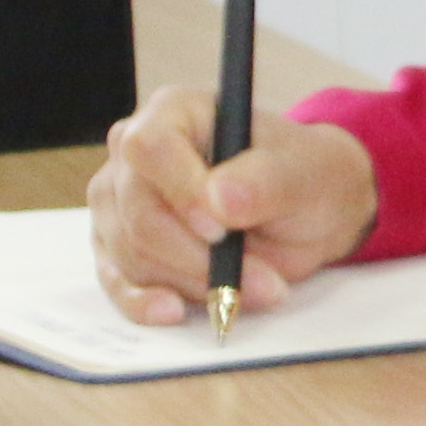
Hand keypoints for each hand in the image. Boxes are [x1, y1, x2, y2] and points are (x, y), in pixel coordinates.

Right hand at [92, 93, 380, 321]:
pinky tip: (171, 311)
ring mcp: (120, 203)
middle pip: (138, 213)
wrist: (307, 212)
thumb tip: (221, 199)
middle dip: (200, 257)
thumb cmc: (302, 176)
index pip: (148, 148)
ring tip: (258, 287)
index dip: (180, 191)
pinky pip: (118, 281)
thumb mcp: (302, 173)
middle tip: (262, 279)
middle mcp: (134, 155)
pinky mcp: (120, 246)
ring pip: (133, 254)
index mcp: (174, 113)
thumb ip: (265, 181)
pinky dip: (143, 302)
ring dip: (196, 282)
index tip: (221, 228)